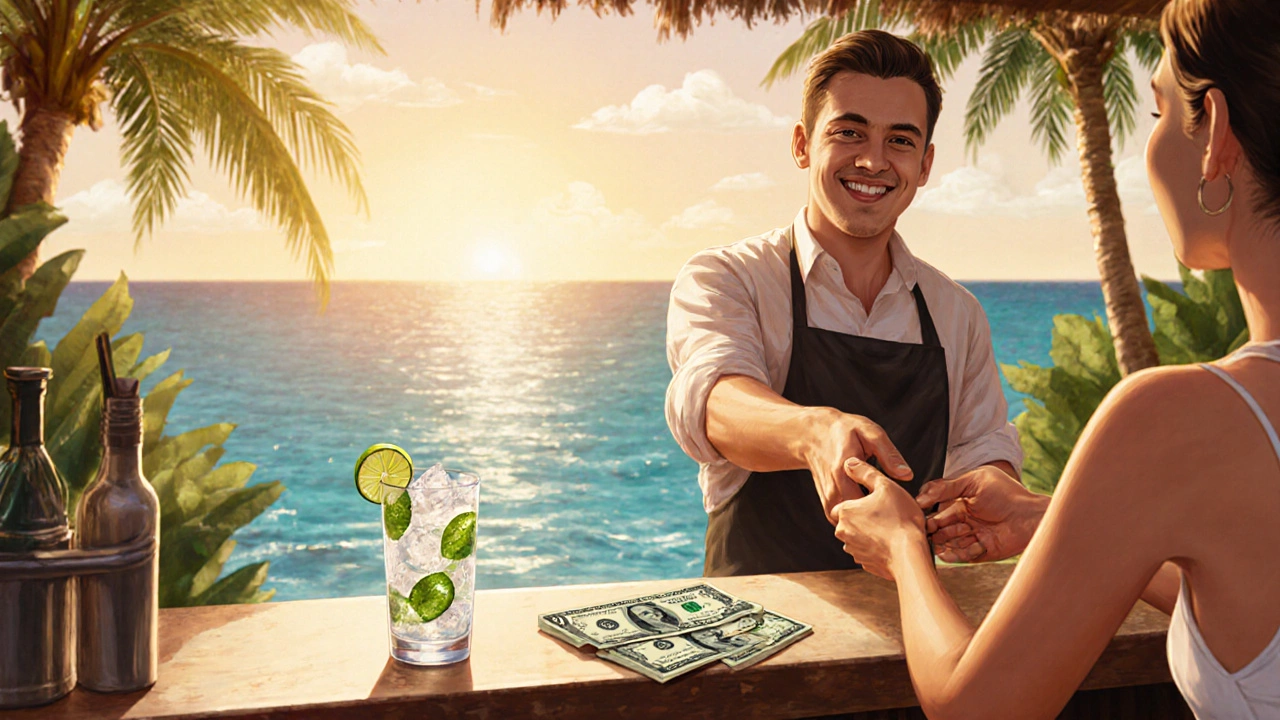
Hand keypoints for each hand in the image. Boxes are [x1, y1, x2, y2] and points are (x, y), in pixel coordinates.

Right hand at [806, 410, 912, 524]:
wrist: (812, 435)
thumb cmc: (844, 430)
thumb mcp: (869, 433)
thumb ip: (888, 455)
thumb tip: (907, 475)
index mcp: (844, 470)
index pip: (868, 503)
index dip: (888, 509)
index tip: (902, 507)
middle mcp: (833, 488)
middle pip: (860, 518)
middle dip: (880, 519)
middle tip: (897, 514)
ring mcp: (828, 498)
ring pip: (850, 523)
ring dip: (867, 523)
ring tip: (885, 514)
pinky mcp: (827, 504)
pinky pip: (843, 521)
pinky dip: (857, 521)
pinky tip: (871, 512)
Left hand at [832, 457, 925, 580]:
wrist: (910, 556)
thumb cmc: (901, 520)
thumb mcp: (886, 486)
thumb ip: (865, 472)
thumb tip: (850, 463)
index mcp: (844, 511)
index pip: (842, 504)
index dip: (858, 501)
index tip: (874, 502)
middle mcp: (843, 532)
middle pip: (850, 520)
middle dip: (864, 517)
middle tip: (886, 514)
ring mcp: (853, 550)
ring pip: (858, 536)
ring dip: (870, 532)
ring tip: (891, 528)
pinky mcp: (865, 564)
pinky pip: (868, 551)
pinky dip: (877, 547)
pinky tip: (892, 542)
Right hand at [916, 466, 1049, 562]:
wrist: (1031, 516)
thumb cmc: (1006, 494)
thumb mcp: (973, 482)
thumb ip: (946, 487)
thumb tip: (920, 497)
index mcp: (962, 503)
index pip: (938, 509)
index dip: (928, 512)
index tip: (919, 513)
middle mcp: (965, 521)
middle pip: (940, 528)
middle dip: (933, 529)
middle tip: (927, 530)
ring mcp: (972, 537)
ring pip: (949, 543)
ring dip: (943, 542)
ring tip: (938, 542)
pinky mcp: (980, 552)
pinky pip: (963, 555)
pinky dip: (959, 553)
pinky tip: (958, 550)